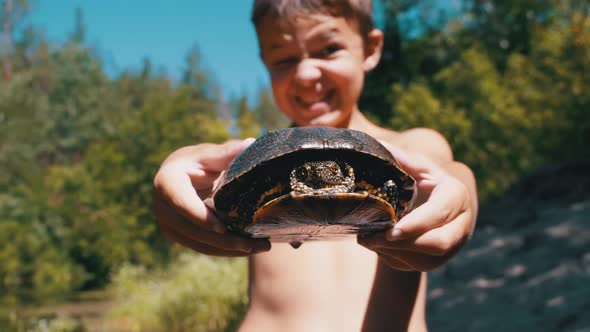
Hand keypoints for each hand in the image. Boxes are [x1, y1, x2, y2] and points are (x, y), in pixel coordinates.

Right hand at [153, 139, 270, 255]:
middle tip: (255, 243)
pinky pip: (202, 247)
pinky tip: (249, 248)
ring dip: (229, 249)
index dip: (201, 217)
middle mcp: (162, 207)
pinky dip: (225, 250)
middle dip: (224, 240)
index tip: (223, 228)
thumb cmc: (198, 161)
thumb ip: (226, 152)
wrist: (184, 176)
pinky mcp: (179, 236)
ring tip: (261, 247)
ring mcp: (168, 225)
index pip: (182, 203)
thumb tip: (249, 143)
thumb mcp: (209, 155)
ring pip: (199, 243)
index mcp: (166, 182)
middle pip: (193, 230)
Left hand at [358, 142, 476, 270]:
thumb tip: (376, 145)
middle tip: (372, 238)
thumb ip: (401, 158)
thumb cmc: (425, 178)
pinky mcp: (436, 261)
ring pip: (426, 261)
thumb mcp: (418, 165)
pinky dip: (391, 258)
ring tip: (366, 239)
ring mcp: (450, 247)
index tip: (392, 230)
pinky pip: (414, 267)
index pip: (440, 214)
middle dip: (404, 244)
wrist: (438, 200)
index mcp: (456, 196)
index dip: (417, 224)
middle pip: (439, 244)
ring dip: (394, 253)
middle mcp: (460, 225)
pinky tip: (375, 244)